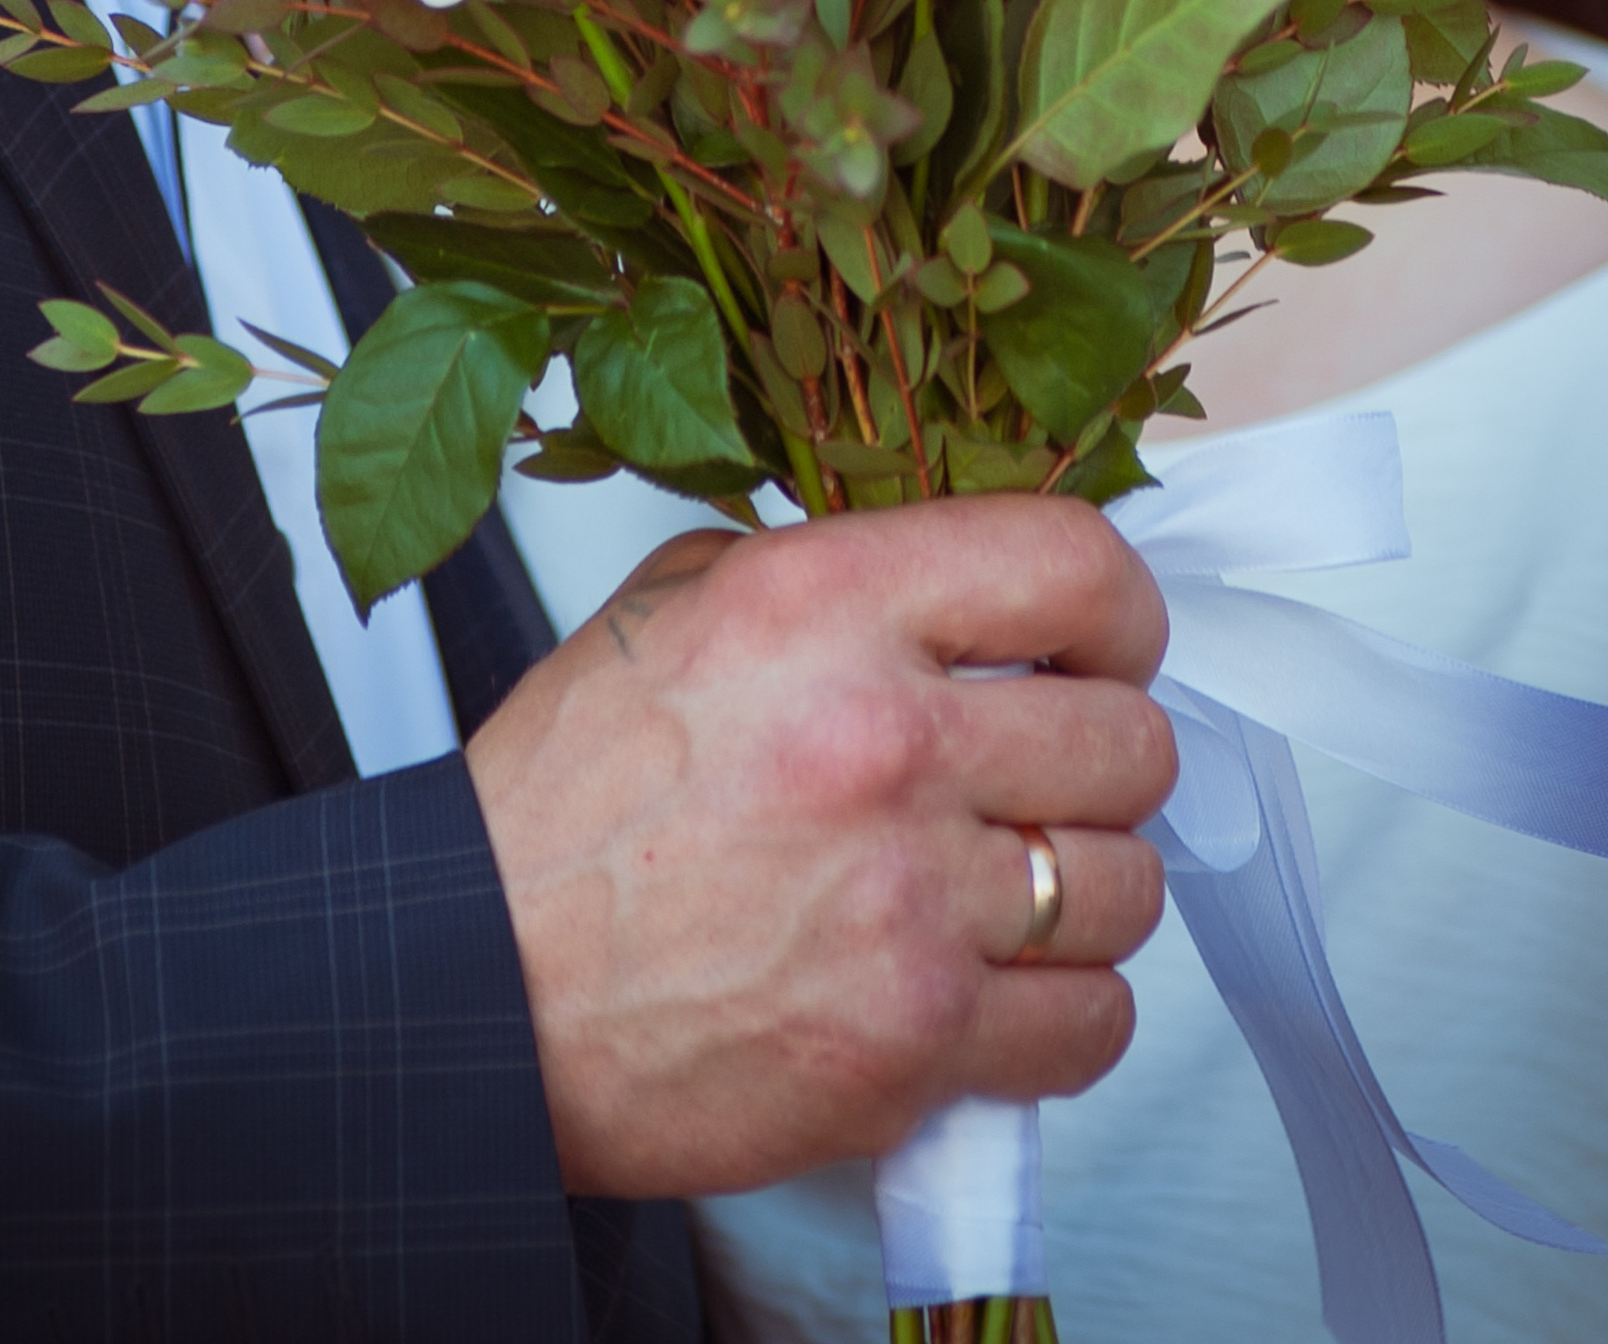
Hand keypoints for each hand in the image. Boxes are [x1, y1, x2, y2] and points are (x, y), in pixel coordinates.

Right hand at [464, 496, 1174, 1197]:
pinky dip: (1062, 1014)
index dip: (1118, 611)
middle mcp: (881, 737)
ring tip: (1006, 894)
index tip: (1101, 648)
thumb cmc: (564, 809)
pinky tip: (993, 991)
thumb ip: (829, 578)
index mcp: (822, 605)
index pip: (1074, 565)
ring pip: (1127, 887)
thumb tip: (959, 585)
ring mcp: (908, 900)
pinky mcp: (913, 1042)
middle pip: (1128, 740)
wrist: (479, 989)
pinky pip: (1092, 1023)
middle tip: (1036, 784)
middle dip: (1098, 764)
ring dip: (1083, 893)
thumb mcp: (672, 608)